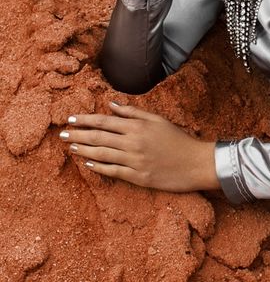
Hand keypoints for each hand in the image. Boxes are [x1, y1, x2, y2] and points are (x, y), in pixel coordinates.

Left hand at [60, 101, 219, 192]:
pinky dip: (98, 167)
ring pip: (102, 154)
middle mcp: (133, 143)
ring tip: (70, 146)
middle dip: (78, 134)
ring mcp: (135, 161)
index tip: (70, 119)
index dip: (85, 120)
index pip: (104, 121)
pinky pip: (113, 171)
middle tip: (62, 133)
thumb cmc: (179, 140)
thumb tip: (110, 104)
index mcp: (137, 127)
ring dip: (83, 149)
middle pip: (98, 137)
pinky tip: (87, 163)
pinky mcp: (138, 177)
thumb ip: (133, 112)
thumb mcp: (158, 120)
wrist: (197, 163)